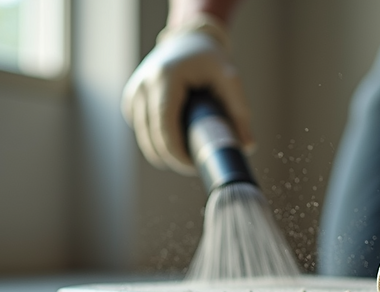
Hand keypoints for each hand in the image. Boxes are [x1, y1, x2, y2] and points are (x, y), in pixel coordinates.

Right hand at [121, 15, 253, 174]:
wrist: (188, 39)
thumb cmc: (210, 59)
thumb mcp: (229, 78)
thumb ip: (239, 111)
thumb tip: (247, 146)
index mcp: (165, 78)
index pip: (164, 127)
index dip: (176, 153)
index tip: (193, 165)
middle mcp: (143, 85)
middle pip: (151, 137)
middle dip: (172, 157)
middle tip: (194, 165)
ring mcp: (134, 92)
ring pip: (144, 138)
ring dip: (163, 152)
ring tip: (187, 156)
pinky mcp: (132, 99)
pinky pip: (142, 130)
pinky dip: (156, 140)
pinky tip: (175, 141)